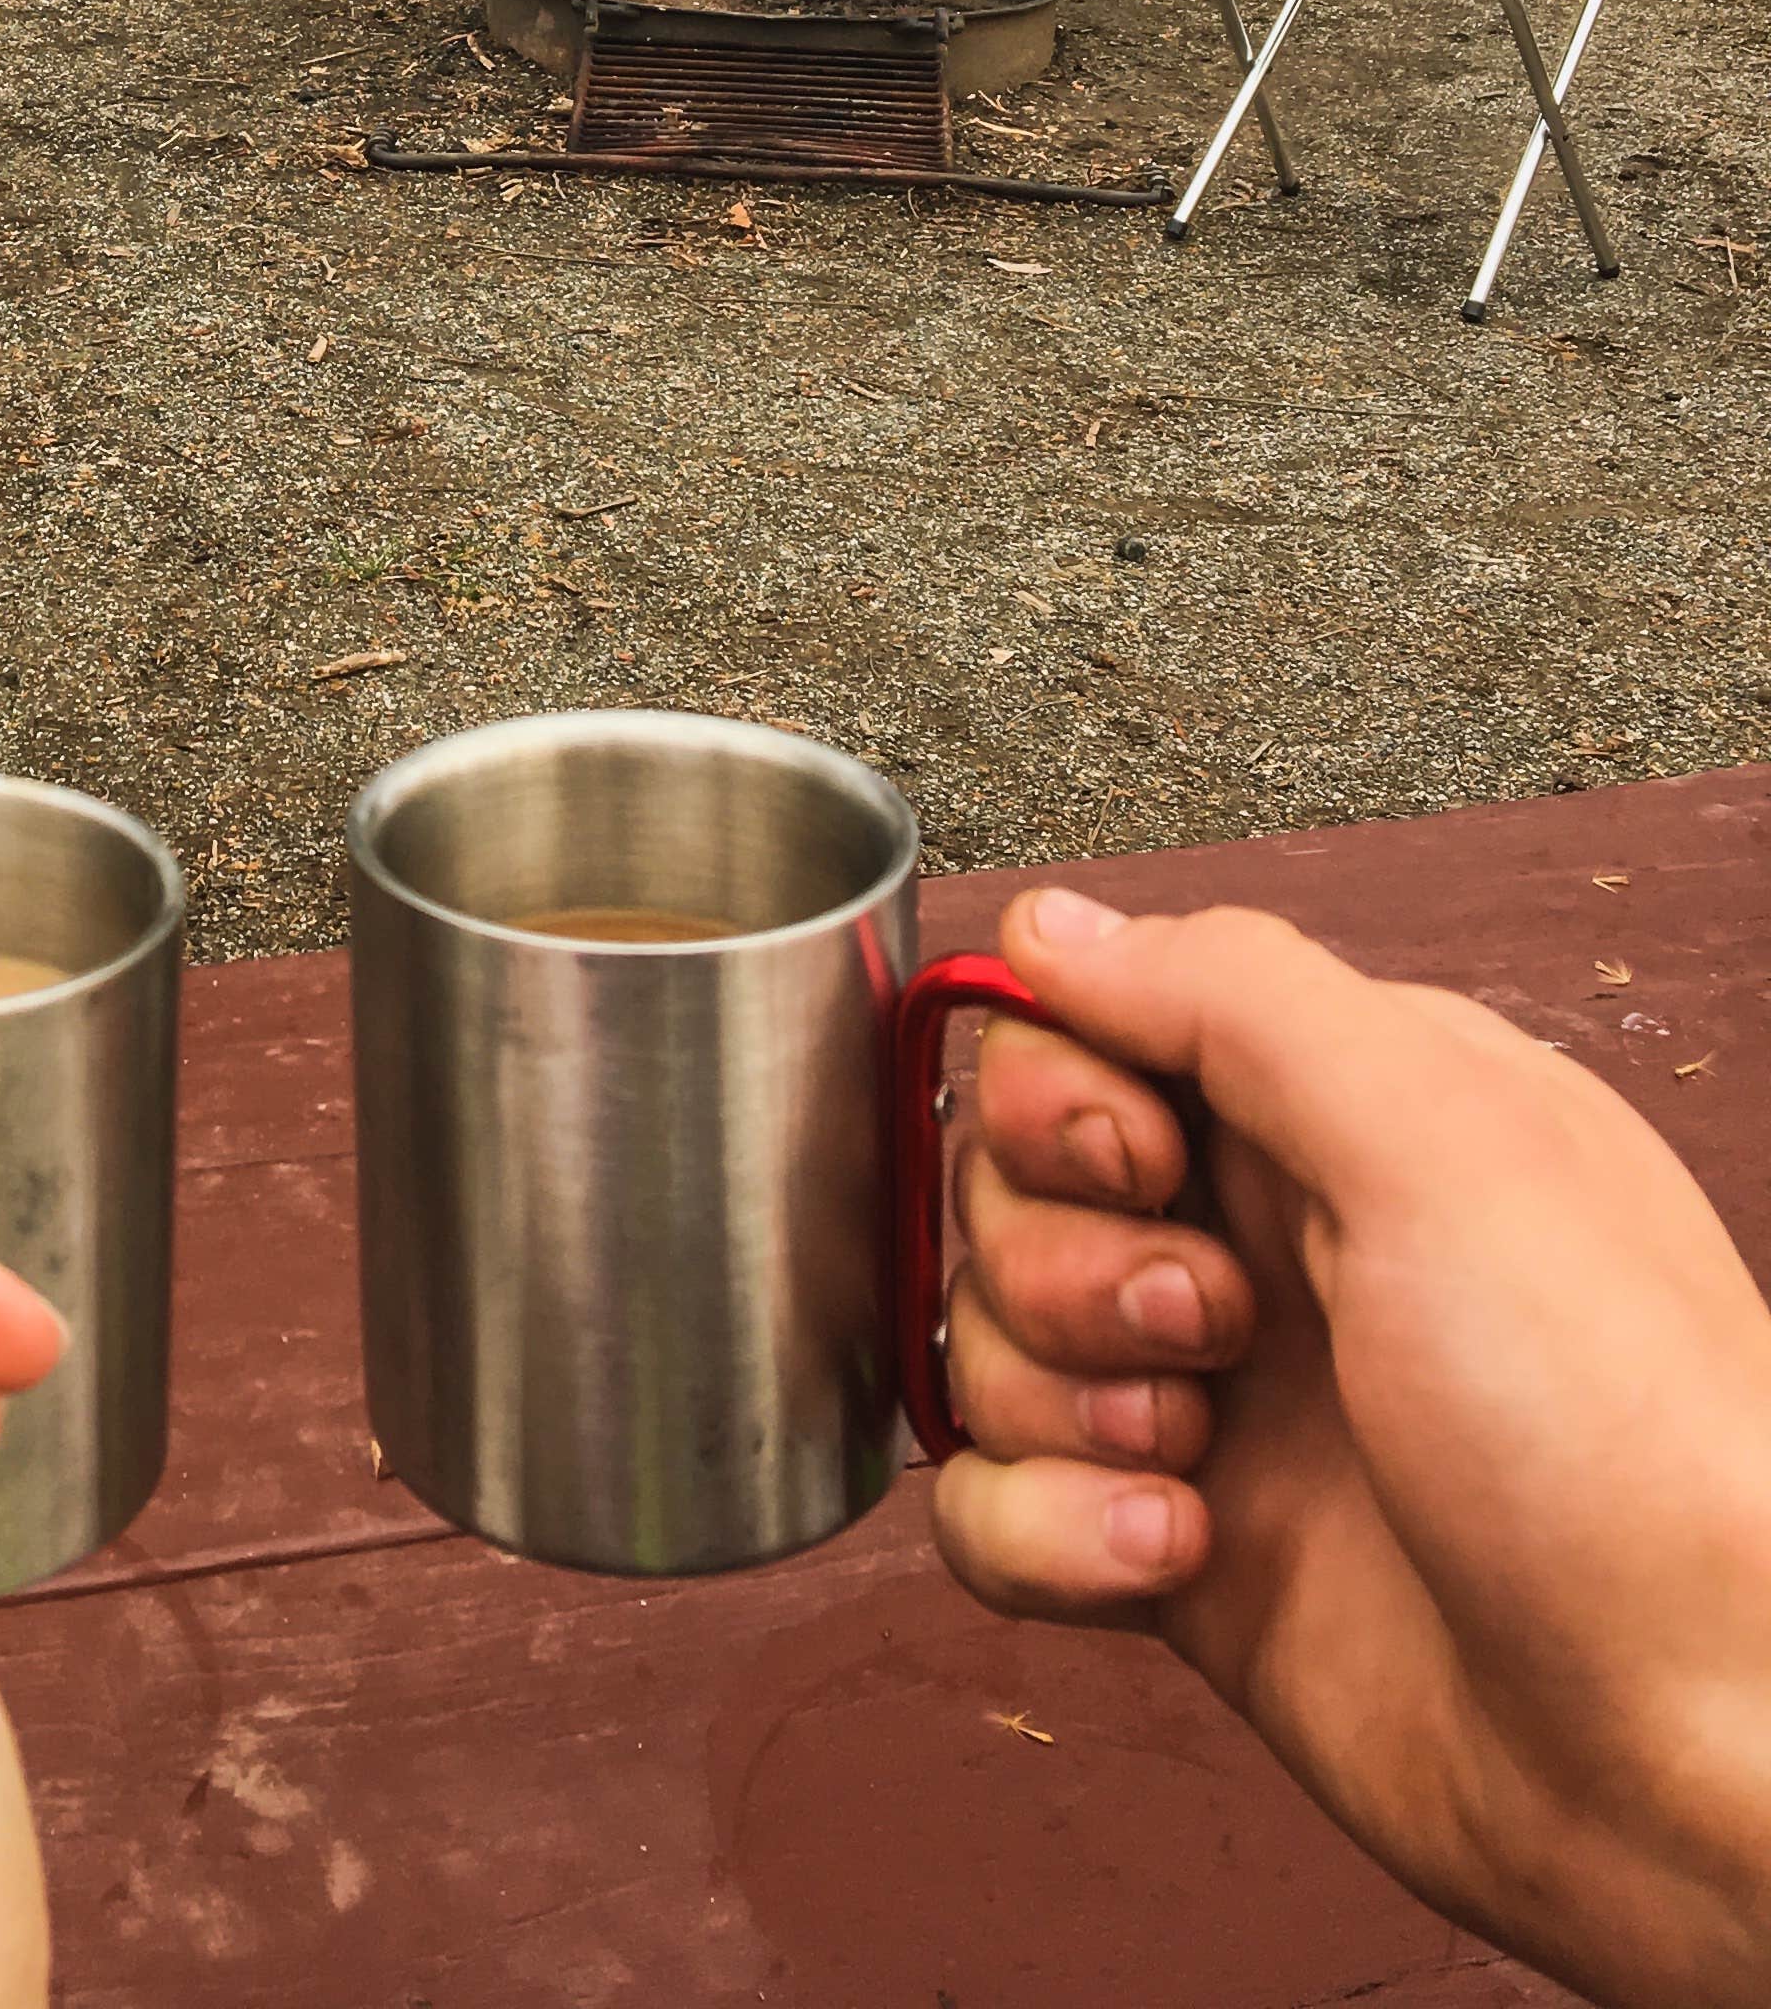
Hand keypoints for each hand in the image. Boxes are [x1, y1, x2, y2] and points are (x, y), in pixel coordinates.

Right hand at [931, 886, 1770, 2008]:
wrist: (1698, 1763)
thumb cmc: (1636, 1449)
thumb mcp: (1449, 1147)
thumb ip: (1237, 999)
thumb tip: (1055, 924)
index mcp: (1343, 1114)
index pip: (1087, 1028)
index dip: (1061, 1096)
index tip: (1132, 1162)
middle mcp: (1271, 1245)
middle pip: (1011, 1185)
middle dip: (1065, 1262)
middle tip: (1203, 1325)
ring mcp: (1219, 1405)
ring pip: (988, 1339)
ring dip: (1056, 1399)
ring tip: (1195, 1454)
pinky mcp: (1178, 1558)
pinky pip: (995, 1509)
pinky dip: (1041, 1531)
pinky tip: (1160, 1551)